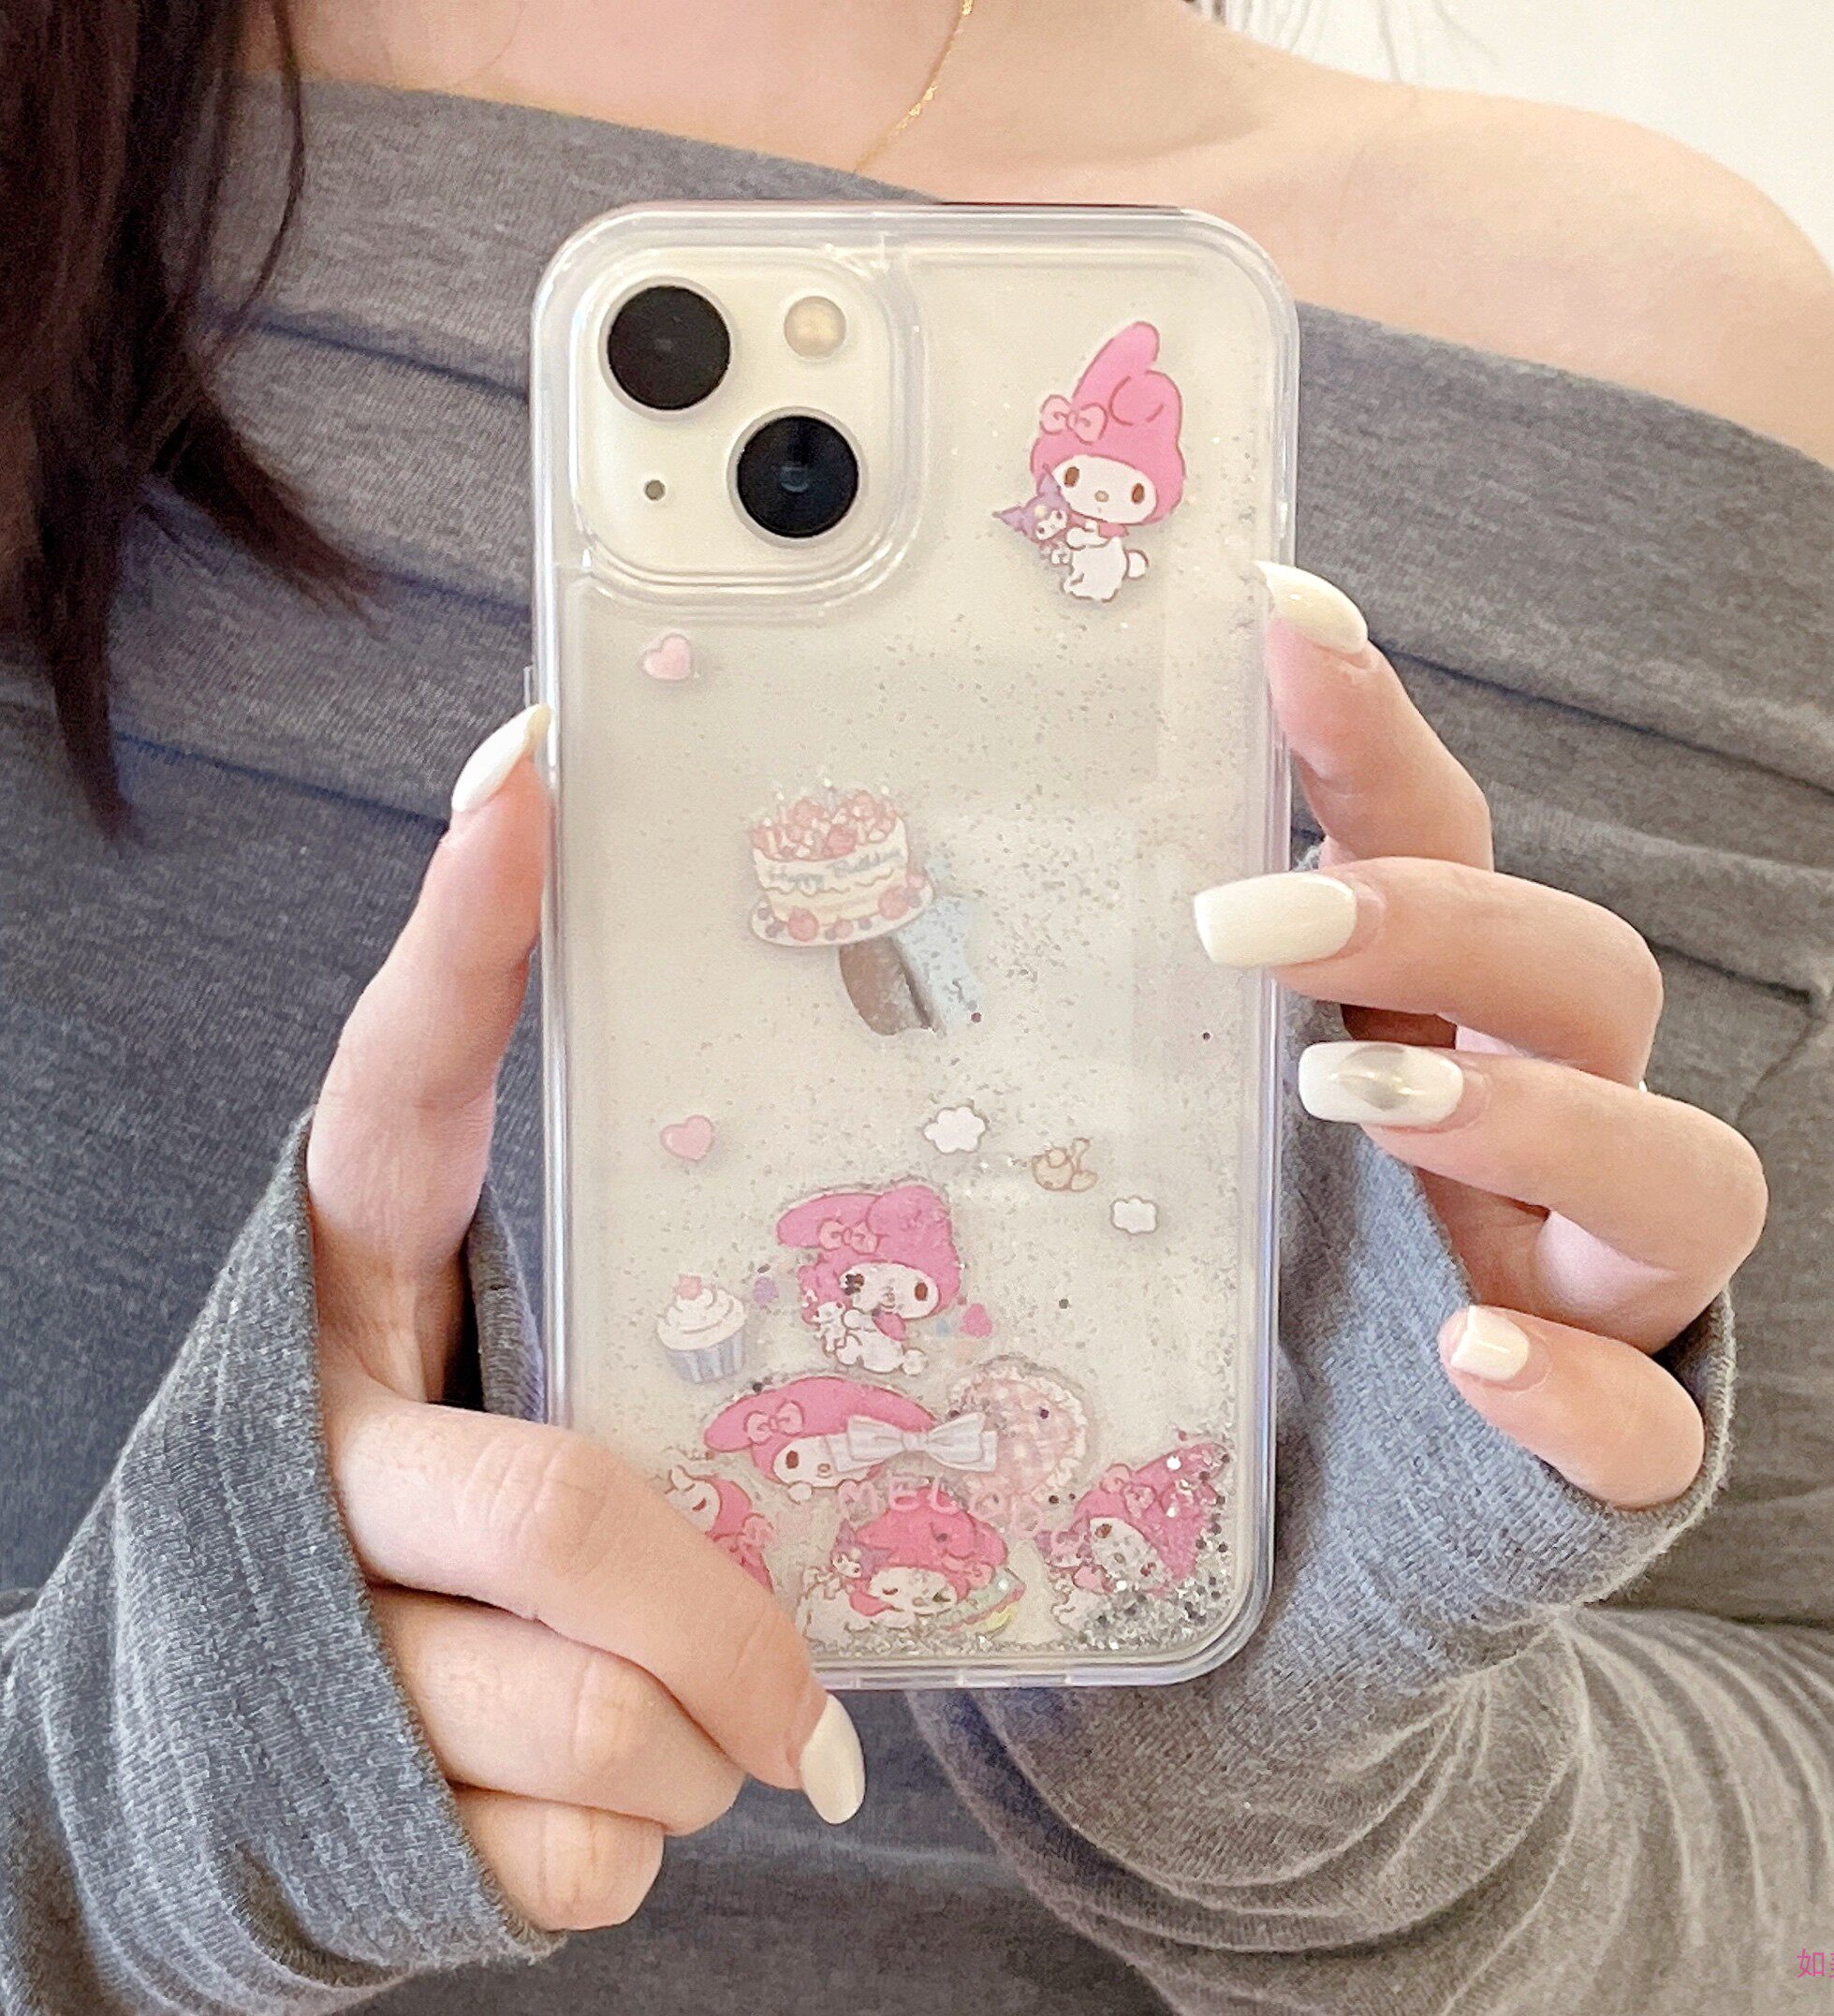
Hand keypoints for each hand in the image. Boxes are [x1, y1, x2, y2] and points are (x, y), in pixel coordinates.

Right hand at [306, 705, 863, 1933]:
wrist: (209, 1782)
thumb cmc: (429, 1545)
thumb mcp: (507, 1407)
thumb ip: (631, 1363)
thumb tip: (778, 1204)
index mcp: (347, 1312)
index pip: (393, 1100)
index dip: (458, 943)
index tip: (534, 765)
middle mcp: (316, 1455)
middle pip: (556, 1515)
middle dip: (724, 1623)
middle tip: (809, 1692)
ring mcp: (320, 1640)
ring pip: (591, 1722)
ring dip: (707, 1745)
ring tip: (720, 1735)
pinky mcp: (348, 1809)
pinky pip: (574, 1858)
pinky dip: (643, 1849)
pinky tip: (611, 1802)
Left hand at [1195, 566, 1767, 1510]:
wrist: (1286, 1570)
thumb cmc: (1225, 1320)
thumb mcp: (1166, 1144)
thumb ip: (1110, 1029)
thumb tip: (899, 887)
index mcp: (1429, 1040)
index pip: (1441, 852)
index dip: (1379, 734)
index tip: (1278, 614)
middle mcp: (1531, 1146)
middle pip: (1588, 975)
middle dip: (1445, 923)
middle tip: (1249, 922)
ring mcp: (1580, 1299)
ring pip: (1684, 1175)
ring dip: (1535, 1112)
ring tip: (1359, 1097)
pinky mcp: (1593, 1460)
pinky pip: (1651, 1430)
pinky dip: (1578, 1391)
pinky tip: (1471, 1363)